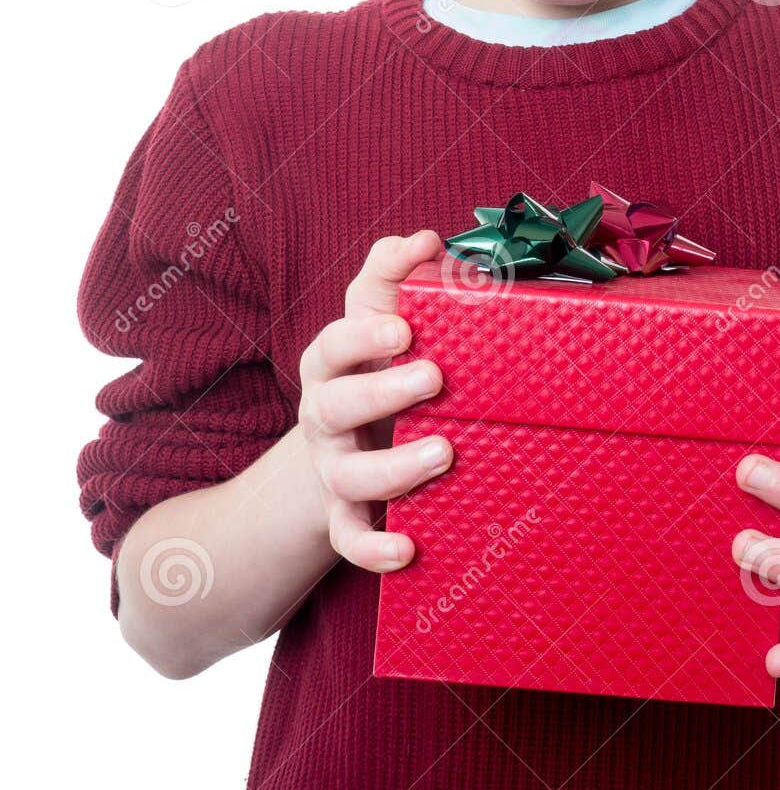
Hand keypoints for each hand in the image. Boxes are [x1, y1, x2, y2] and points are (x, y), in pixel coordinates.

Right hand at [298, 231, 450, 572]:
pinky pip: (349, 539)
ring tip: (444, 454)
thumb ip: (394, 275)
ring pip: (349, 476)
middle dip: (383, 391)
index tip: (407, 326)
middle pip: (336, 405)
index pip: (334, 343)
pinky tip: (407, 551)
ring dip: (394, 468)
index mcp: (332, 363)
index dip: (364, 333)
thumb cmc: (377, 368)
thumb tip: (424, 238)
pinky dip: (373, 548)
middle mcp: (325, 416)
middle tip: (435, 377)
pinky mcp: (346, 515)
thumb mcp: (379, 320)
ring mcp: (334, 468)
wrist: (343, 447)